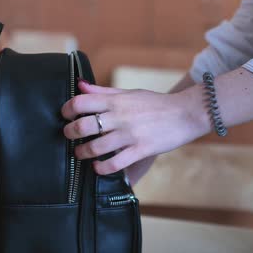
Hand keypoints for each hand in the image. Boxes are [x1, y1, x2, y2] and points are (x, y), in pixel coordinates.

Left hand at [61, 80, 209, 174]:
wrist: (186, 113)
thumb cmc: (157, 103)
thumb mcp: (130, 92)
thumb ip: (104, 91)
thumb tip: (80, 85)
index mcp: (116, 100)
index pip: (81, 102)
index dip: (67, 110)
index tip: (66, 116)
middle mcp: (120, 116)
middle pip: (83, 125)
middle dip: (70, 133)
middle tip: (70, 136)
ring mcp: (130, 134)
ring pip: (95, 147)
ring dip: (83, 152)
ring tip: (82, 153)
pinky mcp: (141, 150)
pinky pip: (114, 163)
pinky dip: (102, 168)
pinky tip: (99, 167)